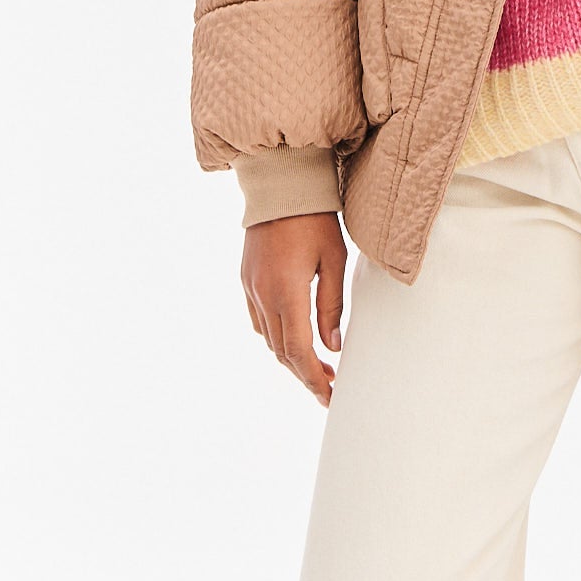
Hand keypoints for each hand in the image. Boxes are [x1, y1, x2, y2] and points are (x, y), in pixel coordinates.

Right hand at [241, 211, 347, 406]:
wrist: (280, 184)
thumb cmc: (314, 218)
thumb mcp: (334, 259)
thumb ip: (332, 306)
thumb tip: (333, 346)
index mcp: (286, 293)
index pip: (299, 352)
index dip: (314, 379)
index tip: (329, 395)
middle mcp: (263, 295)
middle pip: (282, 352)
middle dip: (305, 373)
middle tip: (328, 384)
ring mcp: (250, 288)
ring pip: (268, 339)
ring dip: (290, 356)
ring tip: (317, 363)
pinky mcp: (246, 279)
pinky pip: (258, 320)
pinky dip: (276, 336)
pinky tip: (294, 336)